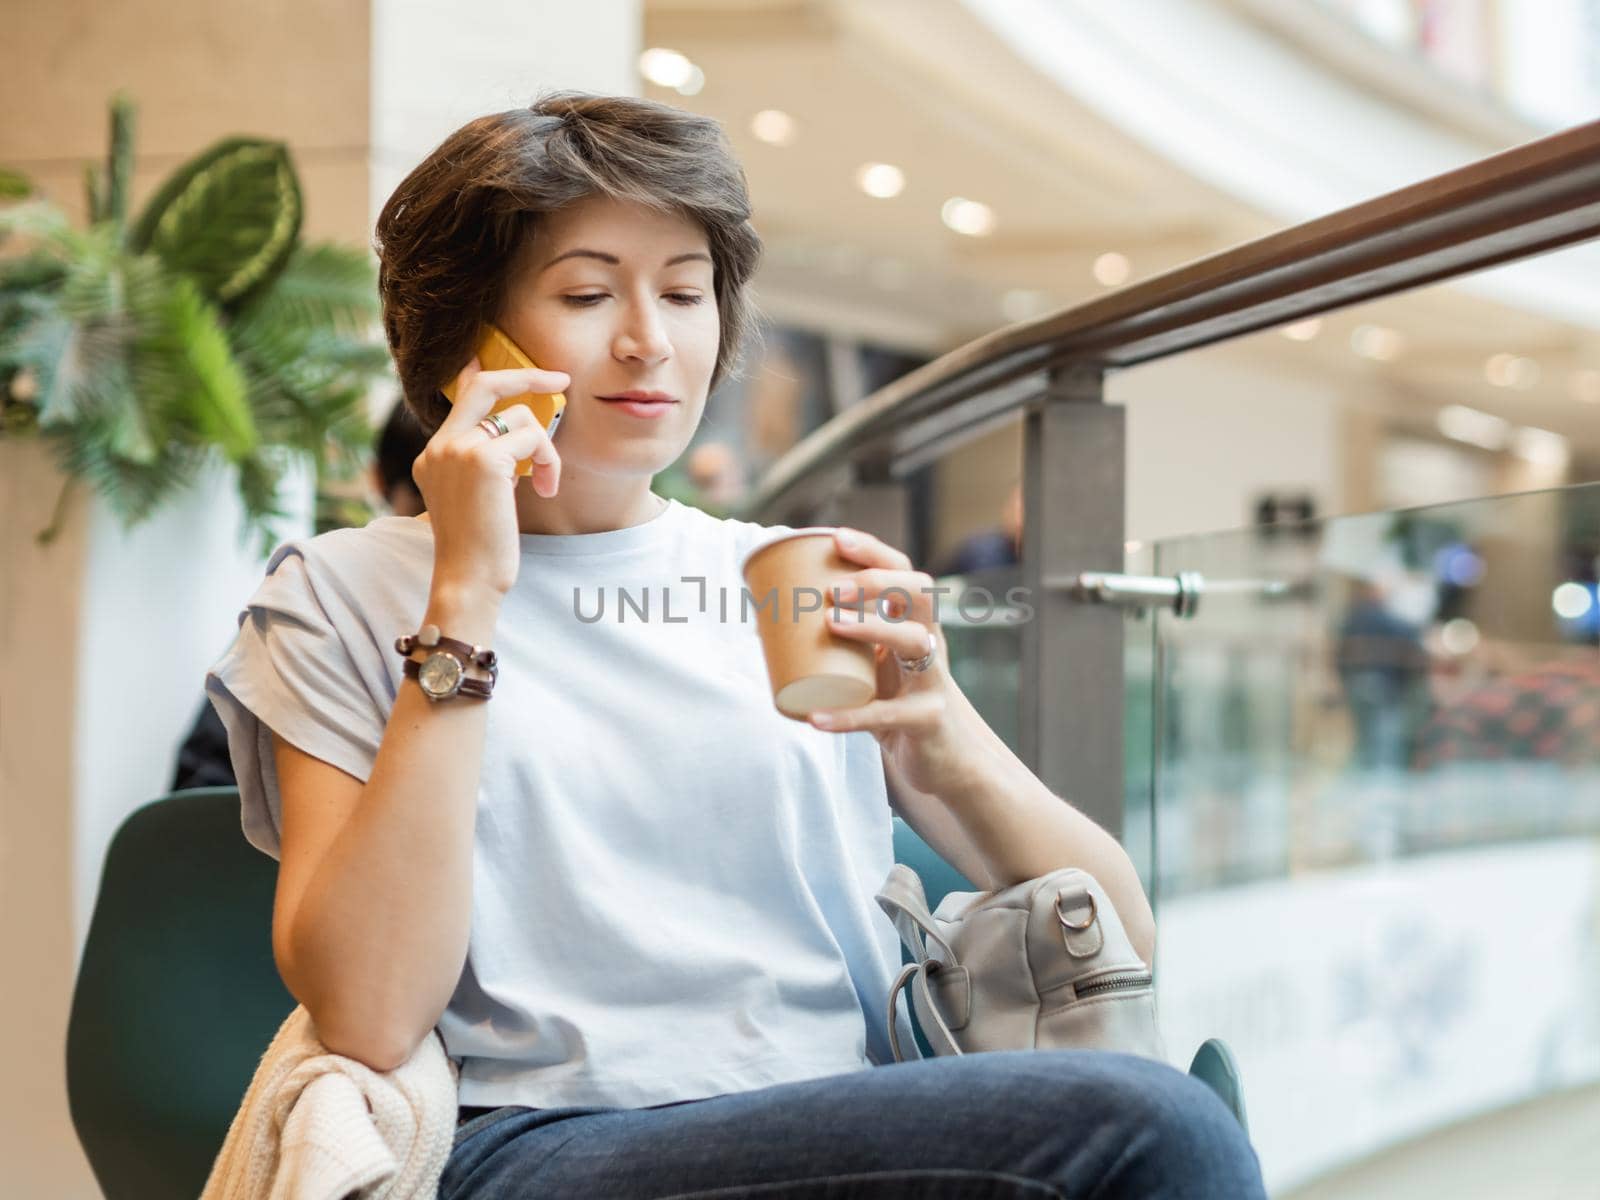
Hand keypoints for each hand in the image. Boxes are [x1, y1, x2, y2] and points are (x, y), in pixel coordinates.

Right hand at [414, 357, 569, 597]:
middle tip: (561, 380)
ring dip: (547, 450)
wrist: (468, 580)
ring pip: (522, 418)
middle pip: (485, 384)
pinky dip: (549, 461)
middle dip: (528, 375)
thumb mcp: (479, 498)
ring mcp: (457, 449)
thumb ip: (487, 462)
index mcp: (434, 455)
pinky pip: (533, 438)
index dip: (479, 371)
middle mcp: (440, 446)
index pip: (459, 397)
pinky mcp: (482, 459)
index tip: (488, 355)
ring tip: (546, 483)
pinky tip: (545, 490)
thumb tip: (516, 435)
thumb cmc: (480, 550)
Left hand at [809, 527, 992, 796]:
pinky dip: (850, 717)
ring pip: (915, 641)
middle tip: (833, 589)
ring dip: (873, 626)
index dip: (875, 552)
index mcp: (916, 627)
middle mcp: (931, 646)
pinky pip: (888, 716)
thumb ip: (836, 649)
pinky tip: (816, 718)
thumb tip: (763, 625)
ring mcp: (934, 682)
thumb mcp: (874, 672)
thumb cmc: (900, 707)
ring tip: (832, 624)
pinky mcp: (928, 721)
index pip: (905, 575)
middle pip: (919, 594)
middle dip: (877, 581)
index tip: (838, 538)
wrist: (947, 763)